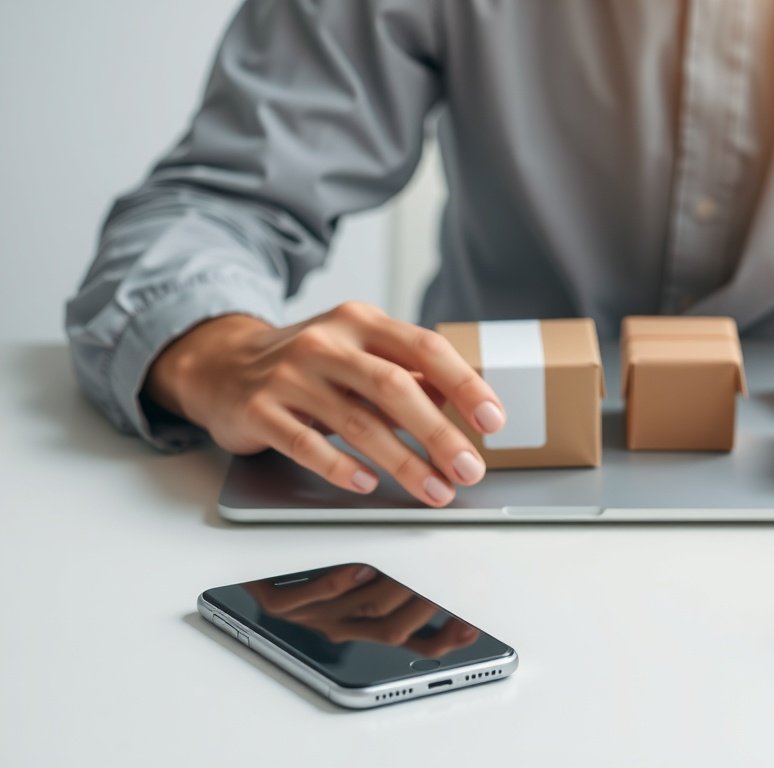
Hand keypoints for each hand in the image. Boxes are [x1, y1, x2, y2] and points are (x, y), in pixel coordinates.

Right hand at [146, 301, 505, 506]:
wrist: (219, 363)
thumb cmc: (308, 363)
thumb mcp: (359, 353)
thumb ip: (408, 375)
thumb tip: (463, 408)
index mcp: (362, 322)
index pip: (426, 348)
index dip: (465, 384)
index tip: (493, 421)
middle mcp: (327, 343)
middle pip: (396, 387)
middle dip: (439, 434)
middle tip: (470, 469)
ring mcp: (290, 375)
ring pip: (357, 421)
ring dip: (403, 462)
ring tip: (434, 490)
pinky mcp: (258, 410)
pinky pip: (304, 442)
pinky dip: (338, 465)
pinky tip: (366, 483)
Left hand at [244, 564, 479, 654]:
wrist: (246, 553)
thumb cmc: (309, 558)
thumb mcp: (363, 567)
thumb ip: (403, 575)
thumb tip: (452, 569)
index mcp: (361, 624)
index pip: (413, 642)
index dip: (444, 638)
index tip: (471, 625)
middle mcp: (338, 625)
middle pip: (393, 626)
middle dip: (426, 603)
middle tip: (452, 579)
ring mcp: (310, 615)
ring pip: (358, 611)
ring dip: (390, 589)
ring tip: (415, 567)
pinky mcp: (278, 602)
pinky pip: (314, 598)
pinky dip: (339, 583)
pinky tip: (360, 566)